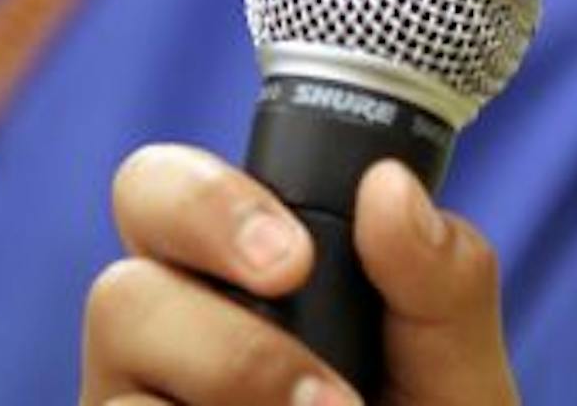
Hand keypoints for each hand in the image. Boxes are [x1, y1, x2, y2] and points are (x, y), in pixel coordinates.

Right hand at [80, 144, 521, 405]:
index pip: (164, 194)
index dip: (212, 204)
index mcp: (230, 288)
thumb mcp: (461, 385)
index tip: (298, 260)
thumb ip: (441, 286)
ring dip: (234, 388)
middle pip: (115, 286)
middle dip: (200, 336)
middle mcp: (161, 356)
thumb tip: (391, 191)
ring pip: (118, 381)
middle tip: (309, 362)